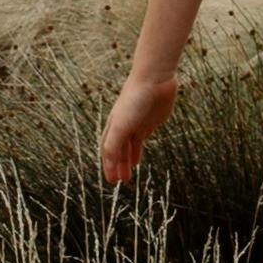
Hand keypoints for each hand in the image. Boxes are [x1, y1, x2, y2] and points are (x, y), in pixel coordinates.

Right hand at [97, 67, 178, 183]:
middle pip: (117, 151)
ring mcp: (136, 124)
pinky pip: (140, 141)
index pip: (107, 150)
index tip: (111, 181)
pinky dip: (136, 152)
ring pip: (128, 148)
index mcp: (113, 126)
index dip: (108, 166)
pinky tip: (136, 161)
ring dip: (126, 162)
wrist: (154, 80)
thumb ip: (114, 145)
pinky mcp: (150, 122)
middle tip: (119, 182)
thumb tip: (109, 165)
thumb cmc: (135, 100)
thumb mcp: (122, 125)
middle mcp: (122, 126)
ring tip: (127, 177)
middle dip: (117, 166)